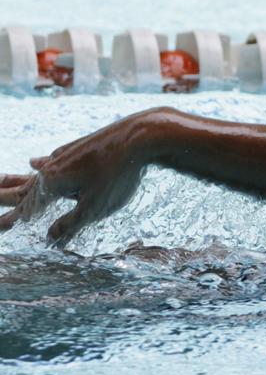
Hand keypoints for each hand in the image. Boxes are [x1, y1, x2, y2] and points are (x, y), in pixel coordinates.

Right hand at [0, 113, 153, 245]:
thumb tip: (49, 240)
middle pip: (24, 185)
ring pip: (36, 171)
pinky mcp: (82, 147)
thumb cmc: (119, 174)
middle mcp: (53, 167)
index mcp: (52, 183)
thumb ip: (70, 224)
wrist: (142, 134)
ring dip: (18, 178)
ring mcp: (67, 155)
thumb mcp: (94, 207)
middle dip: (4, 193)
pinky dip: (41, 164)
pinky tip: (36, 162)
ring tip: (0, 178)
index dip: (11, 220)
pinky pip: (53, 159)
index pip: (26, 208)